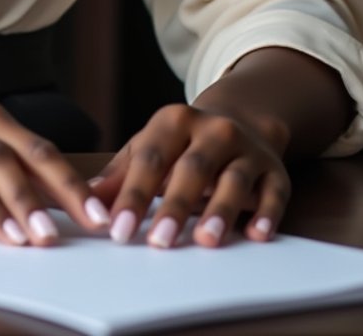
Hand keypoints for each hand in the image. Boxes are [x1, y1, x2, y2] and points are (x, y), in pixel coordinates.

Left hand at [87, 102, 290, 247]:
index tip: (117, 230)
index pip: (150, 159)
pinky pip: (273, 192)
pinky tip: (256, 234)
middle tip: (160, 241)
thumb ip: (122, 173)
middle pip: (192, 168)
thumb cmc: (184, 144)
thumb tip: (88, 200)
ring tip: (206, 239)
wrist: (242, 121)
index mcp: (174, 121)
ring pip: (233, 179)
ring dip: (220, 210)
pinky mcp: (274, 170)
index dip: (133, 195)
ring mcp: (246, 149)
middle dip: (175, 205)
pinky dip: (266, 213)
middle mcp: (212, 130)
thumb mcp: (150, 147)